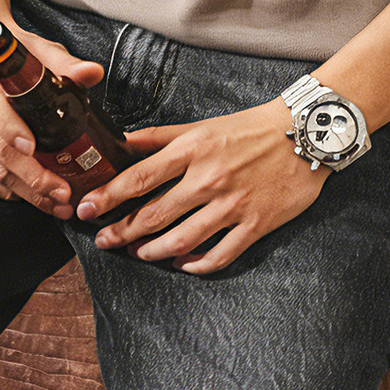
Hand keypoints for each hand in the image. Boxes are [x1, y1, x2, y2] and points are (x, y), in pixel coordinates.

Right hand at [0, 17, 104, 218]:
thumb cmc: (7, 48)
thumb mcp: (36, 48)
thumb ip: (65, 63)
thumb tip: (94, 73)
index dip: (15, 134)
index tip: (36, 149)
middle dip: (32, 178)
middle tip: (62, 193)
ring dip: (23, 192)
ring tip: (54, 205)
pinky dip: (2, 191)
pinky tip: (27, 197)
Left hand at [75, 98, 326, 272]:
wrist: (303, 134)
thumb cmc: (250, 127)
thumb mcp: (202, 124)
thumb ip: (161, 137)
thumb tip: (122, 142)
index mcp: (194, 149)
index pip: (139, 177)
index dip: (108, 196)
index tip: (85, 208)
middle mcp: (209, 178)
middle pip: (155, 214)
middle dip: (123, 231)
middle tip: (104, 240)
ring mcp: (233, 205)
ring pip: (182, 240)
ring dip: (153, 251)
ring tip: (138, 252)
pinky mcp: (255, 225)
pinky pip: (220, 255)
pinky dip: (197, 265)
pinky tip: (183, 265)